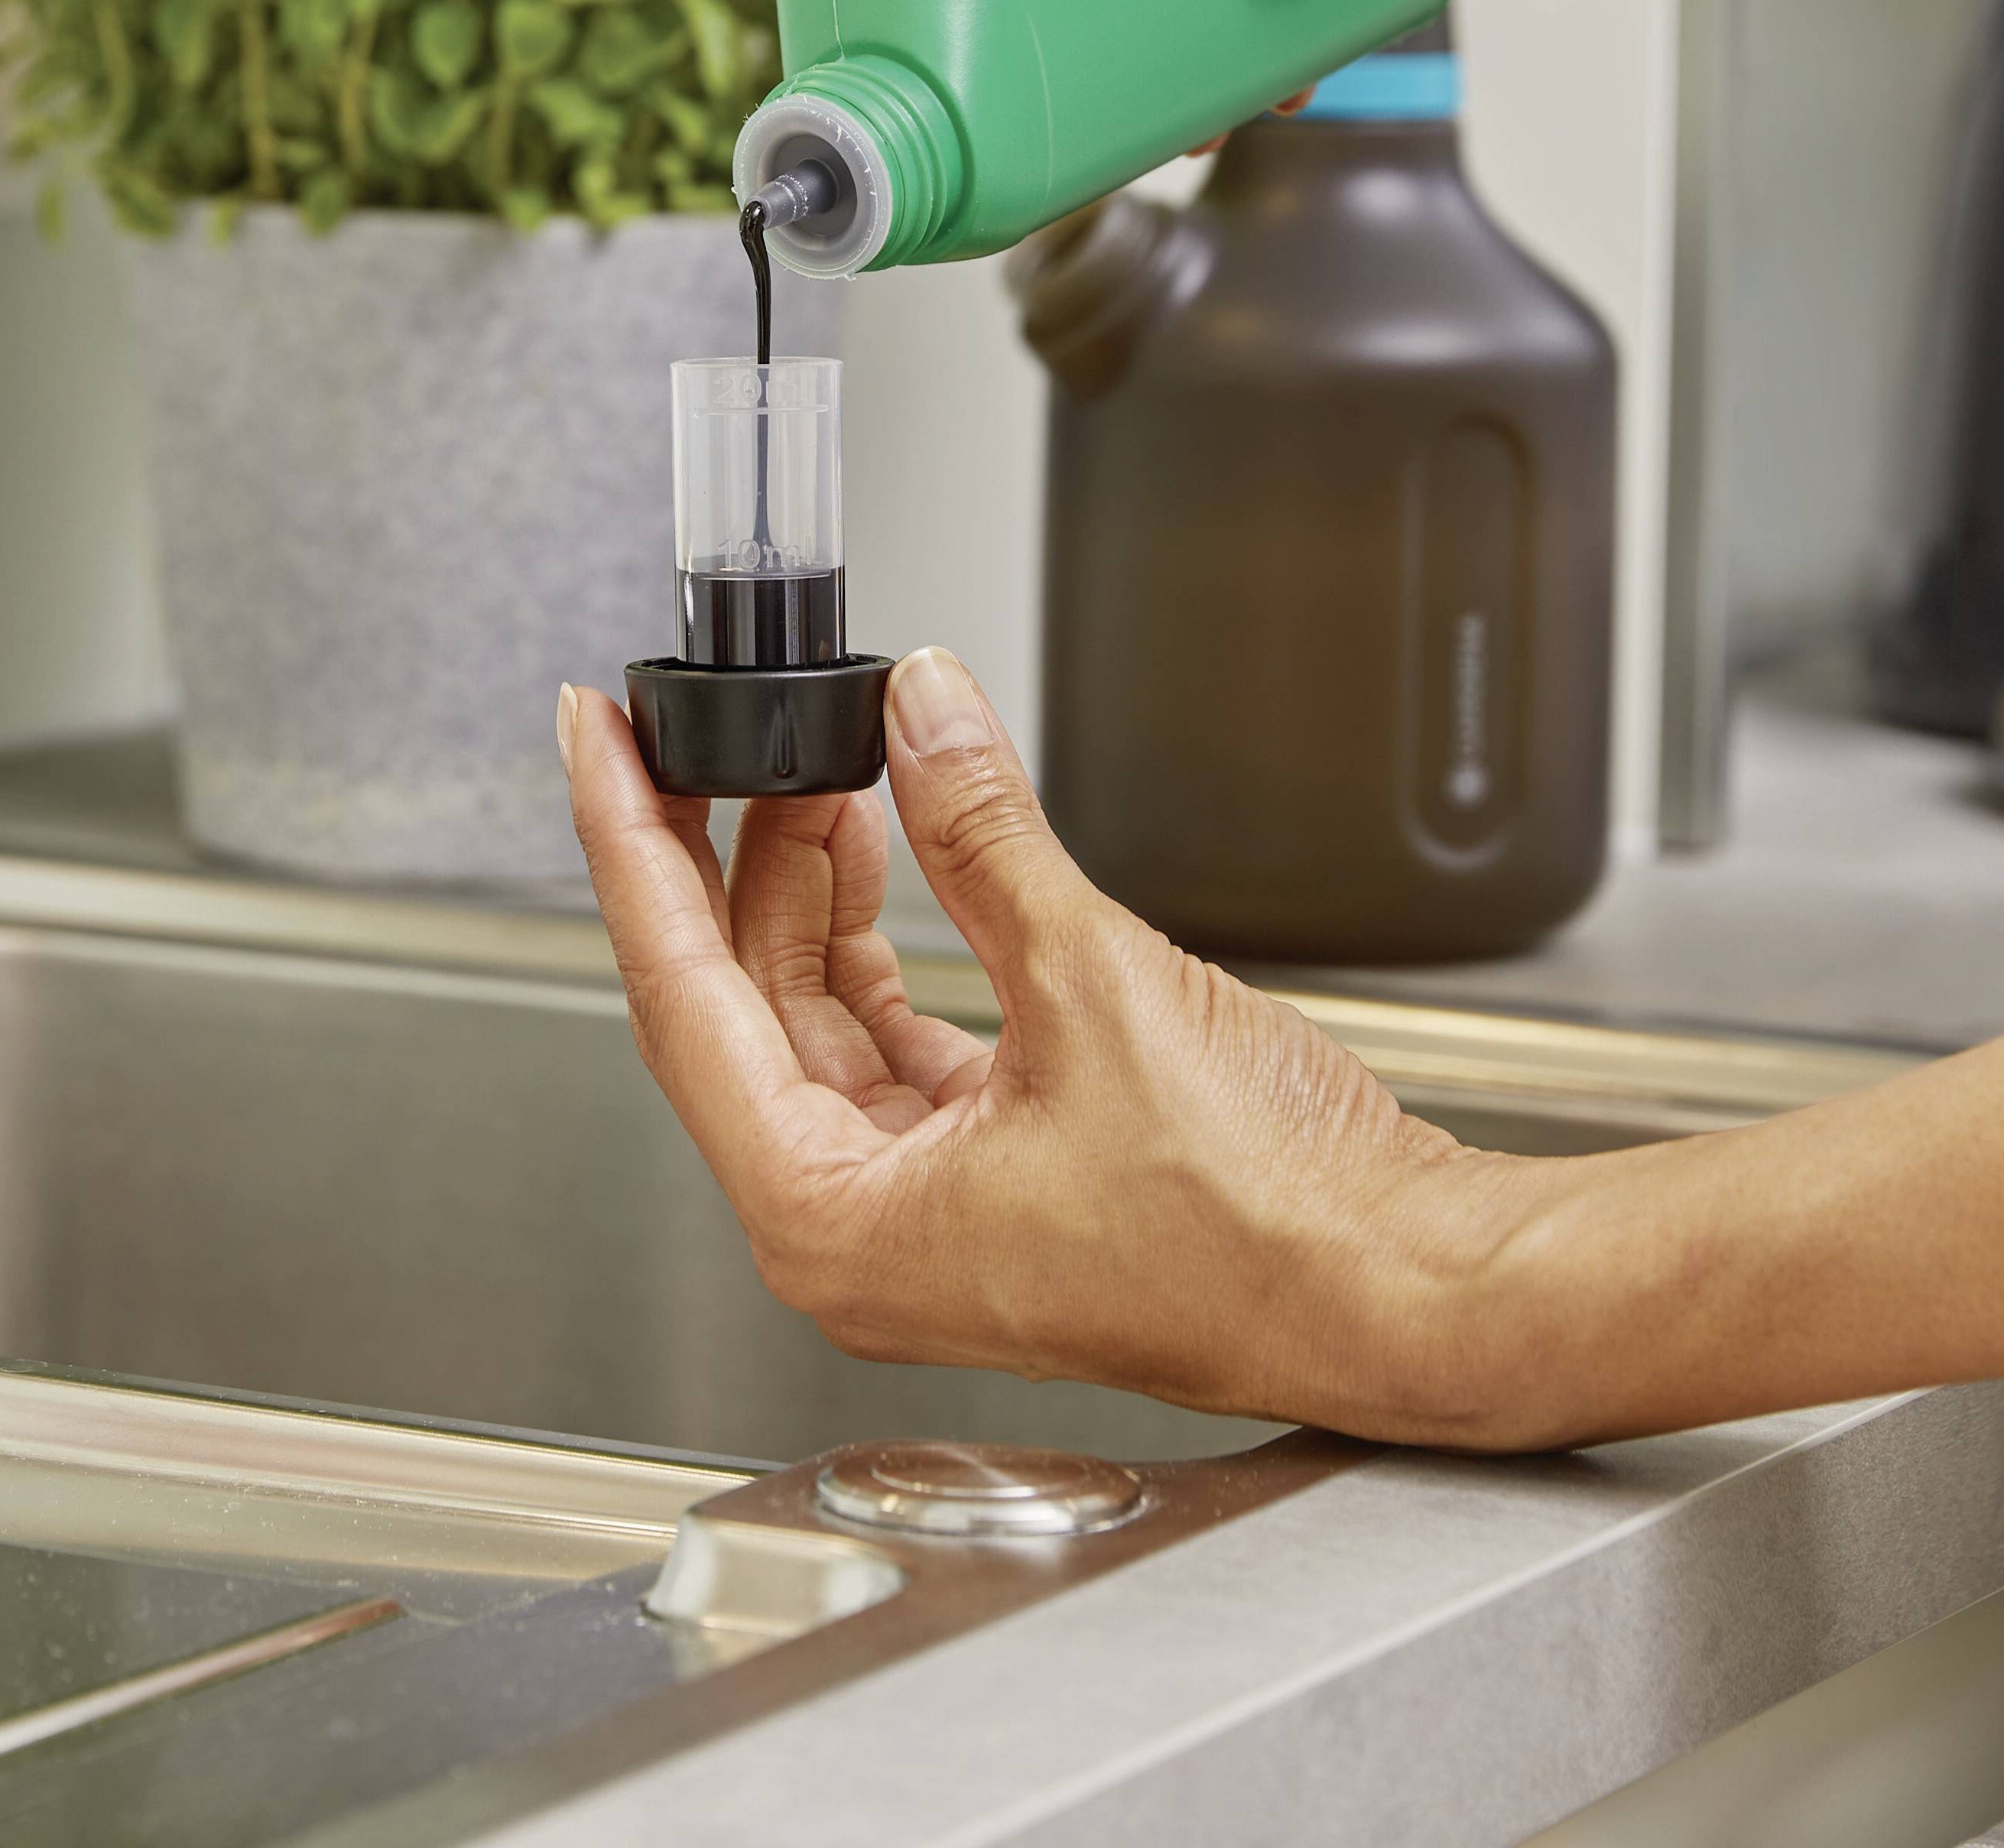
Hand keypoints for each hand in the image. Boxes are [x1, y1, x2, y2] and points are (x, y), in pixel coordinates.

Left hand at [556, 649, 1542, 1444]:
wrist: (1410, 1292)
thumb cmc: (1273, 1225)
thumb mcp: (1092, 982)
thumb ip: (982, 834)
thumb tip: (919, 711)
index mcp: (830, 1220)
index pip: (679, 996)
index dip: (629, 849)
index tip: (593, 744)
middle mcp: (854, 1233)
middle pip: (729, 1006)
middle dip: (721, 856)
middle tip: (699, 732)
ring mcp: (921, 1212)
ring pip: (811, 1020)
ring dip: (809, 892)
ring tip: (818, 766)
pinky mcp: (991, 1179)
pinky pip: (891, 1043)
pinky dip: (882, 945)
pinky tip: (887, 851)